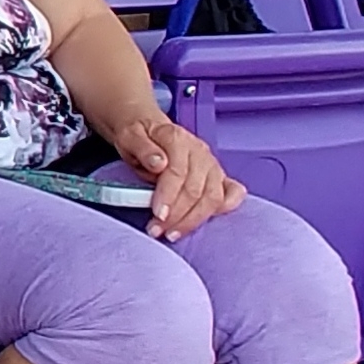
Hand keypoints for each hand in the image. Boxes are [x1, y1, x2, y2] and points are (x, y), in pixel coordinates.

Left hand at [106, 112, 243, 239]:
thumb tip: (159, 163)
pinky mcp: (219, 176)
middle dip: (177, 215)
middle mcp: (199, 152)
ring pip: (213, 197)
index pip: (178, 171)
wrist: (148, 130)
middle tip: (156, 230)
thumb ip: (142, 148)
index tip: (158, 215)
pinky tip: (205, 221)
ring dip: (193, 220)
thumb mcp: (130, 136)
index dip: (169, 196)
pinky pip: (233, 193)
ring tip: (172, 233)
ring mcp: (212, 164)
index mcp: (177, 139)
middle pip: (197, 189)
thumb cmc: (138, 137)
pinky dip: (224, 209)